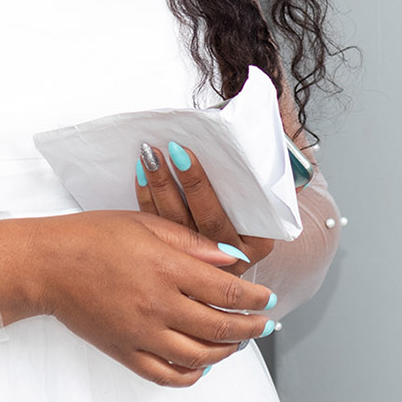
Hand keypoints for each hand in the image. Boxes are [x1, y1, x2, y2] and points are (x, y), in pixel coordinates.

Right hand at [0, 211, 275, 387]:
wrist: (46, 264)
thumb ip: (193, 244)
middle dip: (251, 329)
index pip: (228, 292)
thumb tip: (232, 260)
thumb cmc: (91, 236)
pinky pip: (164, 374)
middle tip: (263, 325)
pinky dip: (189, 375)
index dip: (254, 299)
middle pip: (221, 328)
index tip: (266, 299)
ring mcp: (140, 333)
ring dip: (226, 353)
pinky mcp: (123, 351)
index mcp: (167, 268)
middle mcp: (158, 305)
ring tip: (237, 344)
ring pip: (199, 357)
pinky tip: (200, 366)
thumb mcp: (146, 224)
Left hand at [134, 141, 275, 275]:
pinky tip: (142, 175)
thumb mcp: (260, 199)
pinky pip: (157, 227)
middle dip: (181, 181)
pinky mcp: (179, 256)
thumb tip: (222, 141)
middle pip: (200, 220)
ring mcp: (203, 260)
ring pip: (175, 224)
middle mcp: (229, 257)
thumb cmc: (250, 206)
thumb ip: (247, 182)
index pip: (225, 214)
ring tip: (150, 157)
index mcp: (257, 243)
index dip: (199, 185)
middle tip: (169, 150)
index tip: (185, 154)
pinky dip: (147, 199)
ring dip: (160, 185)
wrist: (241, 243)